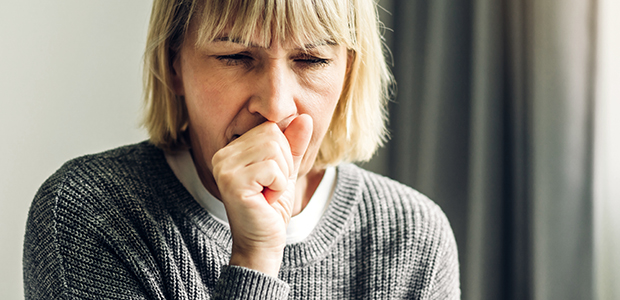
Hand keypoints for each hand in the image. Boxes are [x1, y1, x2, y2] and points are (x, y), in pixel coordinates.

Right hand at [211, 114, 312, 276]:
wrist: (263, 242)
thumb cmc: (272, 207)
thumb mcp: (287, 170)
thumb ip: (294, 144)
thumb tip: (304, 117)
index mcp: (232, 149)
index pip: (270, 128)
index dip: (283, 154)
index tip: (272, 178)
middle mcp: (223, 155)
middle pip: (273, 135)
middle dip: (283, 165)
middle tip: (270, 188)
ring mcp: (224, 168)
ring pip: (274, 149)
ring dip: (281, 176)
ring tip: (267, 193)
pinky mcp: (232, 182)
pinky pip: (272, 169)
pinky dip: (278, 187)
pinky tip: (265, 200)